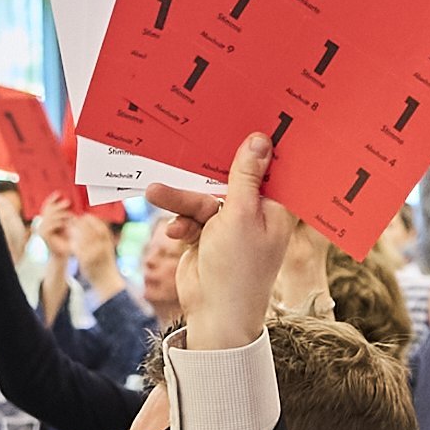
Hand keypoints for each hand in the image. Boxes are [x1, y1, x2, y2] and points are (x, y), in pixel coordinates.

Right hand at [151, 134, 290, 346]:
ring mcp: (230, 226)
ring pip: (203, 198)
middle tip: (184, 144)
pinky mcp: (207, 236)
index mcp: (275, 207)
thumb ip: (245, 177)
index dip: (254, 145)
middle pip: (228, 179)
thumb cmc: (238, 268)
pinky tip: (175, 232)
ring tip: (154, 192)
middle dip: (205, 171)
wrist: (214, 314)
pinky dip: (181, 222)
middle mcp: (255, 214)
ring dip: (181, 199)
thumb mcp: (241, 215)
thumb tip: (260, 139)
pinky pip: (191, 216)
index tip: (241, 115)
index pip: (267, 167)